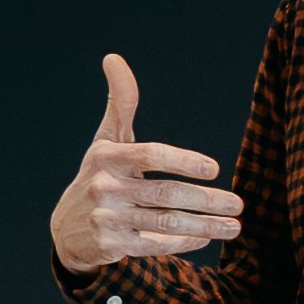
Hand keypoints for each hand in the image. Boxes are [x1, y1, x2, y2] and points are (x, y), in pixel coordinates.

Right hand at [50, 53, 244, 272]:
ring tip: (233, 227)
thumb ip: (120, 102)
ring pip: (165, 222)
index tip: (213, 168)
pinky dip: (182, 243)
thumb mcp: (106, 139)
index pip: (150, 156)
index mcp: (107, 156)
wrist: (66, 229)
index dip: (183, 161)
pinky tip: (205, 239)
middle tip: (238, 203)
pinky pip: (154, 245)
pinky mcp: (110, 246)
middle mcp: (104, 187)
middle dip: (206, 200)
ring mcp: (107, 218)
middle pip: (165, 193)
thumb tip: (113, 58)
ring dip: (204, 226)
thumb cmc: (98, 175)